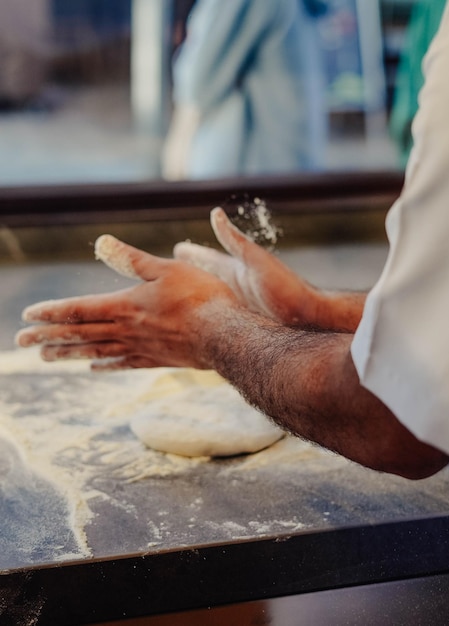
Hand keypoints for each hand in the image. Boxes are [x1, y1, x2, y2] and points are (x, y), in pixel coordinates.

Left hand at [16, 235, 237, 370]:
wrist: (224, 335)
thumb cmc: (200, 297)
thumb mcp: (166, 268)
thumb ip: (132, 259)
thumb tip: (102, 241)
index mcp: (125, 305)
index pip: (79, 309)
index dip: (52, 312)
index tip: (27, 316)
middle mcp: (127, 329)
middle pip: (80, 333)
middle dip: (48, 337)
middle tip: (21, 342)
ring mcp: (140, 347)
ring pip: (95, 350)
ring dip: (68, 353)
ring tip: (46, 357)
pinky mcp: (156, 359)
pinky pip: (122, 363)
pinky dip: (104, 364)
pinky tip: (93, 367)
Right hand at [174, 207, 318, 325]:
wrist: (308, 319)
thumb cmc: (286, 289)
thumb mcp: (256, 262)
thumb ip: (236, 241)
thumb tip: (216, 213)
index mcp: (236, 270)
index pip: (207, 259)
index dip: (191, 254)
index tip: (177, 248)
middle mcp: (235, 287)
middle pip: (205, 279)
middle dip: (189, 274)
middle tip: (172, 270)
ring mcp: (239, 306)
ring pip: (209, 300)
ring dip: (196, 296)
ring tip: (182, 296)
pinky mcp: (243, 324)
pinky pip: (218, 319)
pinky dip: (207, 317)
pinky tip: (203, 323)